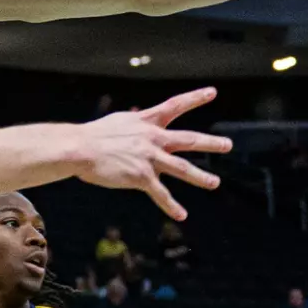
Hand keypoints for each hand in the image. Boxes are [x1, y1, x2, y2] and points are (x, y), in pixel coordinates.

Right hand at [74, 88, 228, 220]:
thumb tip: (138, 114)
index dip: (195, 98)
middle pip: (187, 139)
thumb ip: (135, 121)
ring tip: (215, 183)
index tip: (212, 92)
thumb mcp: (119, 121)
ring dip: (201, 177)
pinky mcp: (141, 177)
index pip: (175, 105)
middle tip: (228, 144)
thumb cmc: (93, 135)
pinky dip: (172, 205)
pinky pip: (161, 193)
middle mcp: (152, 138)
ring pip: (182, 168)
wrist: (80, 148)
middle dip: (209, 143)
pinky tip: (182, 215)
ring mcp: (149, 158)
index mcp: (146, 121)